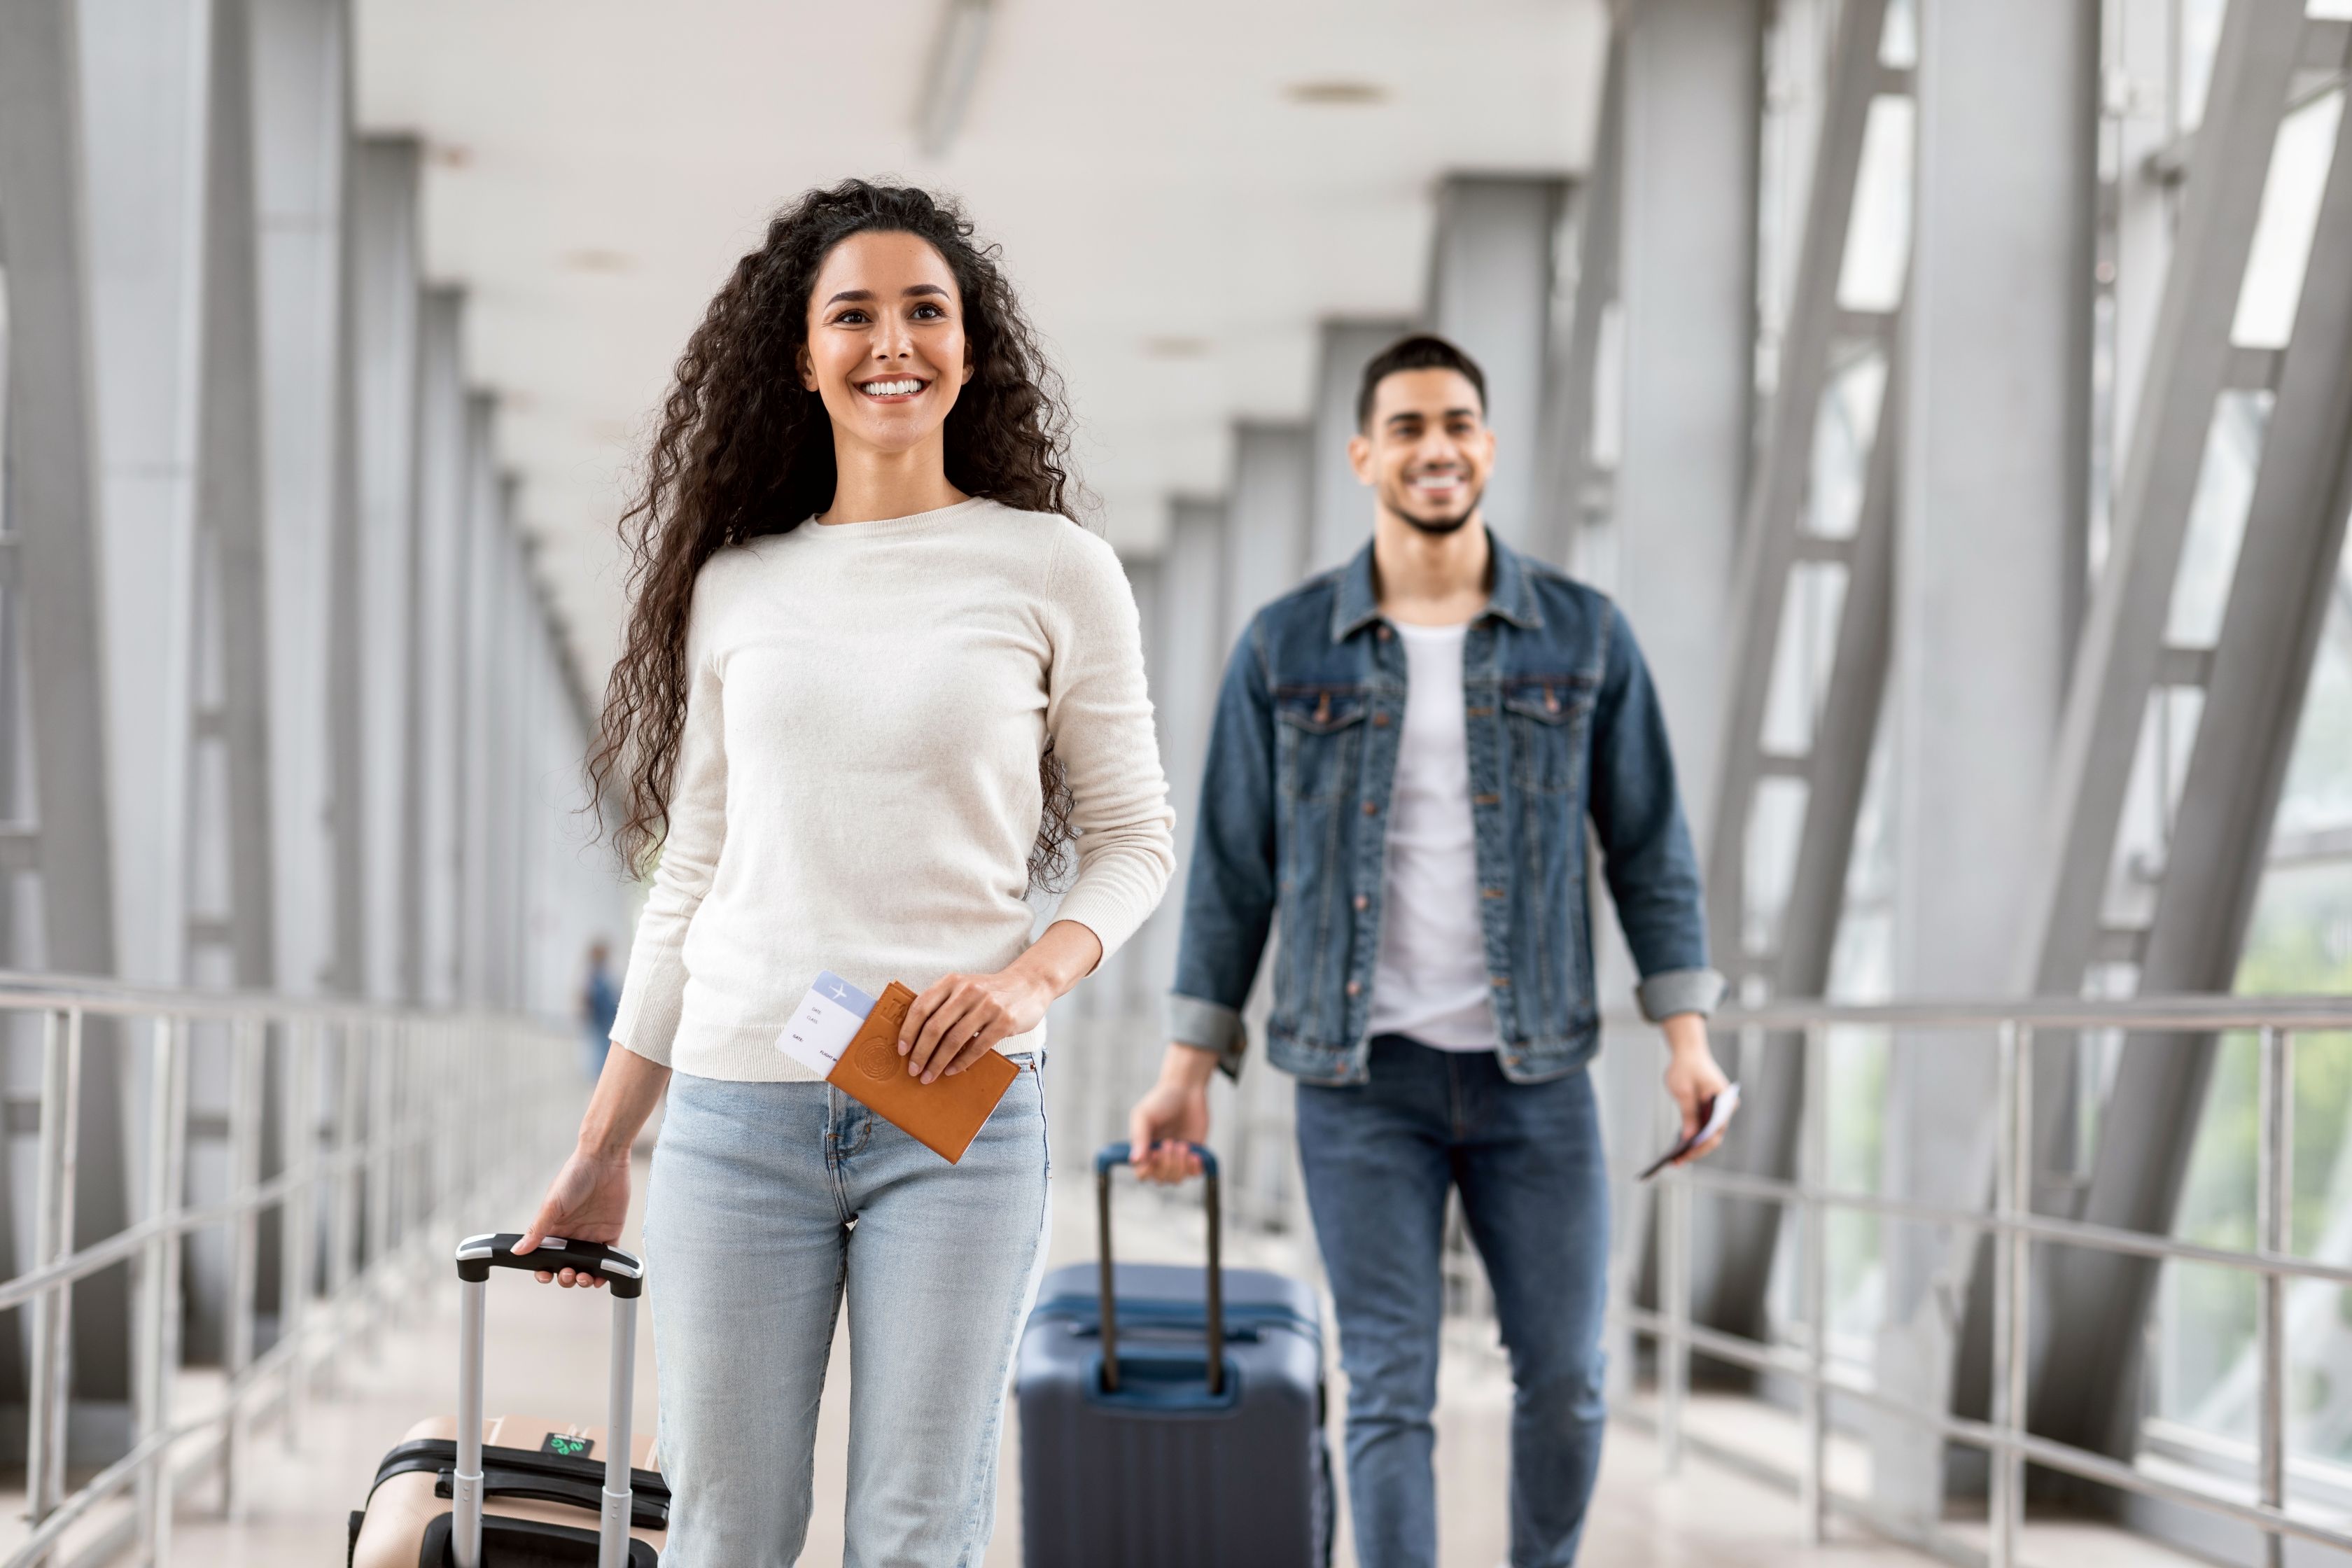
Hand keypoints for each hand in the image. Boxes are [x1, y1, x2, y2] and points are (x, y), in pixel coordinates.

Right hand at [515, 1148, 631, 1288]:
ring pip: (586, 1266)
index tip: (545, 1275)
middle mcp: (572, 1234)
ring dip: (583, 1278)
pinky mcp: (610, 1232)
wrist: (605, 1159)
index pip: (545, 1256)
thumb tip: (517, 1250)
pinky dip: (604, 1271)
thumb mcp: (552, 1203)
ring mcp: (591, 1235)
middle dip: (565, 1277)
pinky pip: (608, 1258)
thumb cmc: (574, 1175)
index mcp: (554, 1228)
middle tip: (568, 1274)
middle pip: (566, 1265)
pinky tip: (601, 1276)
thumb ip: (537, 1229)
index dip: (544, 1270)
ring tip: (583, 1277)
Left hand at [899, 965, 1055, 1083]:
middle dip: (921, 1053)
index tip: (902, 1050)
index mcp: (952, 982)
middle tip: (913, 1070)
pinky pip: (978, 1047)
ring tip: (929, 1076)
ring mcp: (988, 1006)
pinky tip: (952, 1070)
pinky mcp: (1004, 1021)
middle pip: (935, 1027)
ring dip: (938, 1062)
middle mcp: (968, 991)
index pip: (921, 1006)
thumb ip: (943, 1004)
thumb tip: (916, 1036)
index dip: (908, 1030)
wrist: (1029, 984)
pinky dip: (962, 1062)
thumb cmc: (990, 992)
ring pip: (954, 1040)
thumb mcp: (964, 988)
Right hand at [1128, 1045, 1215, 1183]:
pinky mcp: (1194, 1154)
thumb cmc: (1161, 1100)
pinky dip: (1194, 1168)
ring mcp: (1177, 1157)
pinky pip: (1194, 1173)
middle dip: (1167, 1164)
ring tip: (1183, 1144)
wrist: (1186, 1089)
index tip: (1155, 1153)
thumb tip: (1135, 1160)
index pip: (1141, 1173)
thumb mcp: (1144, 1115)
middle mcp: (1159, 1157)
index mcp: (1143, 1149)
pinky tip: (1195, 1155)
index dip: (1148, 1170)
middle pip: (1160, 1179)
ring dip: (1180, 1165)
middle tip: (1171, 1142)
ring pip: (1176, 1179)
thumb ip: (1139, 1136)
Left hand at [1661, 1013, 1730, 1163]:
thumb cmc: (1686, 1068)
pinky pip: (1705, 1127)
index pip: (1715, 1132)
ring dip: (1694, 1146)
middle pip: (1713, 1136)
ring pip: (1709, 1134)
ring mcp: (1721, 1110)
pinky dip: (1694, 1137)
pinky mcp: (1712, 1111)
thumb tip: (1688, 1138)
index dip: (1700, 1147)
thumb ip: (1688, 1114)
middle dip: (1695, 1150)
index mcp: (1724, 1101)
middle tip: (1676, 1163)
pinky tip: (1678, 1147)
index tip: (1684, 1156)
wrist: (1689, 1052)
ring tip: (1675, 1159)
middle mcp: (1727, 1107)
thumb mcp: (1683, 1091)